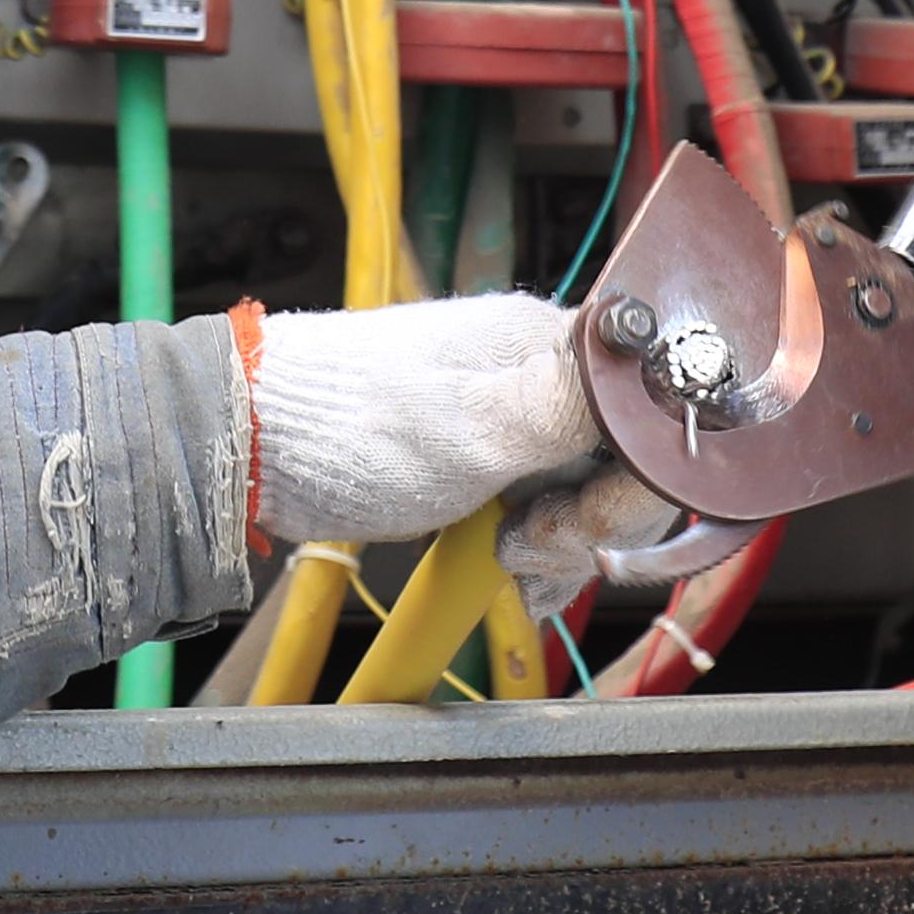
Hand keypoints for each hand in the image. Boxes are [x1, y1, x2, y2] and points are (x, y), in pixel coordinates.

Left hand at [248, 294, 661, 616]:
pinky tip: (502, 567)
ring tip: (506, 557)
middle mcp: (538, 375)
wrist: (252, 448)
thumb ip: (574, 404)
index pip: (651, 413)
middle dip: (590, 523)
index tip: (584, 518)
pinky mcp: (480, 462)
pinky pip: (541, 515)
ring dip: (560, 547)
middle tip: (531, 542)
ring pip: (584, 498)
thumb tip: (662, 370)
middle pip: (622, 464)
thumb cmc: (348, 427)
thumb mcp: (474, 425)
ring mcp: (508, 421)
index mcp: (549, 346)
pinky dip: (533, 554)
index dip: (634, 481)